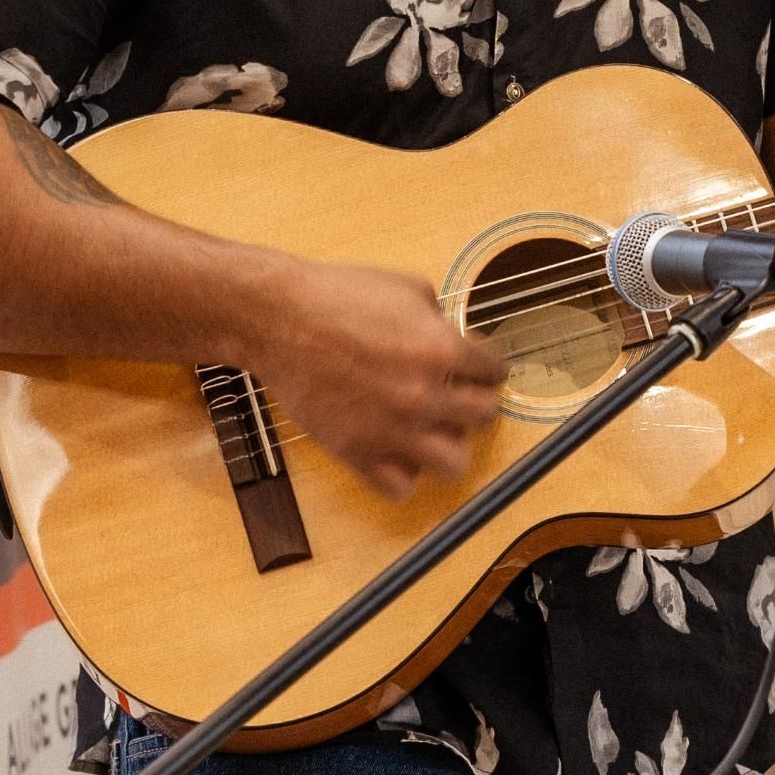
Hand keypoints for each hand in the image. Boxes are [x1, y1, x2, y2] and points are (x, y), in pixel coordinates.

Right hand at [246, 257, 505, 500]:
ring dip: (448, 443)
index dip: (487, 365)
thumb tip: (453, 337)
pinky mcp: (357, 452)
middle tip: (454, 392)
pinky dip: (404, 472)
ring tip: (432, 427)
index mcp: (441, 350)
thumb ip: (441, 318)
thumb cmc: (338, 294)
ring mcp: (391, 429)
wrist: (279, 318)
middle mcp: (424, 395)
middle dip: (472, 399)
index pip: (495, 372)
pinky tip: (396, 448)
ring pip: (453, 462)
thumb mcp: (407, 287)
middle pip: (483, 416)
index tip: (476, 365)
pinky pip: (401, 487)